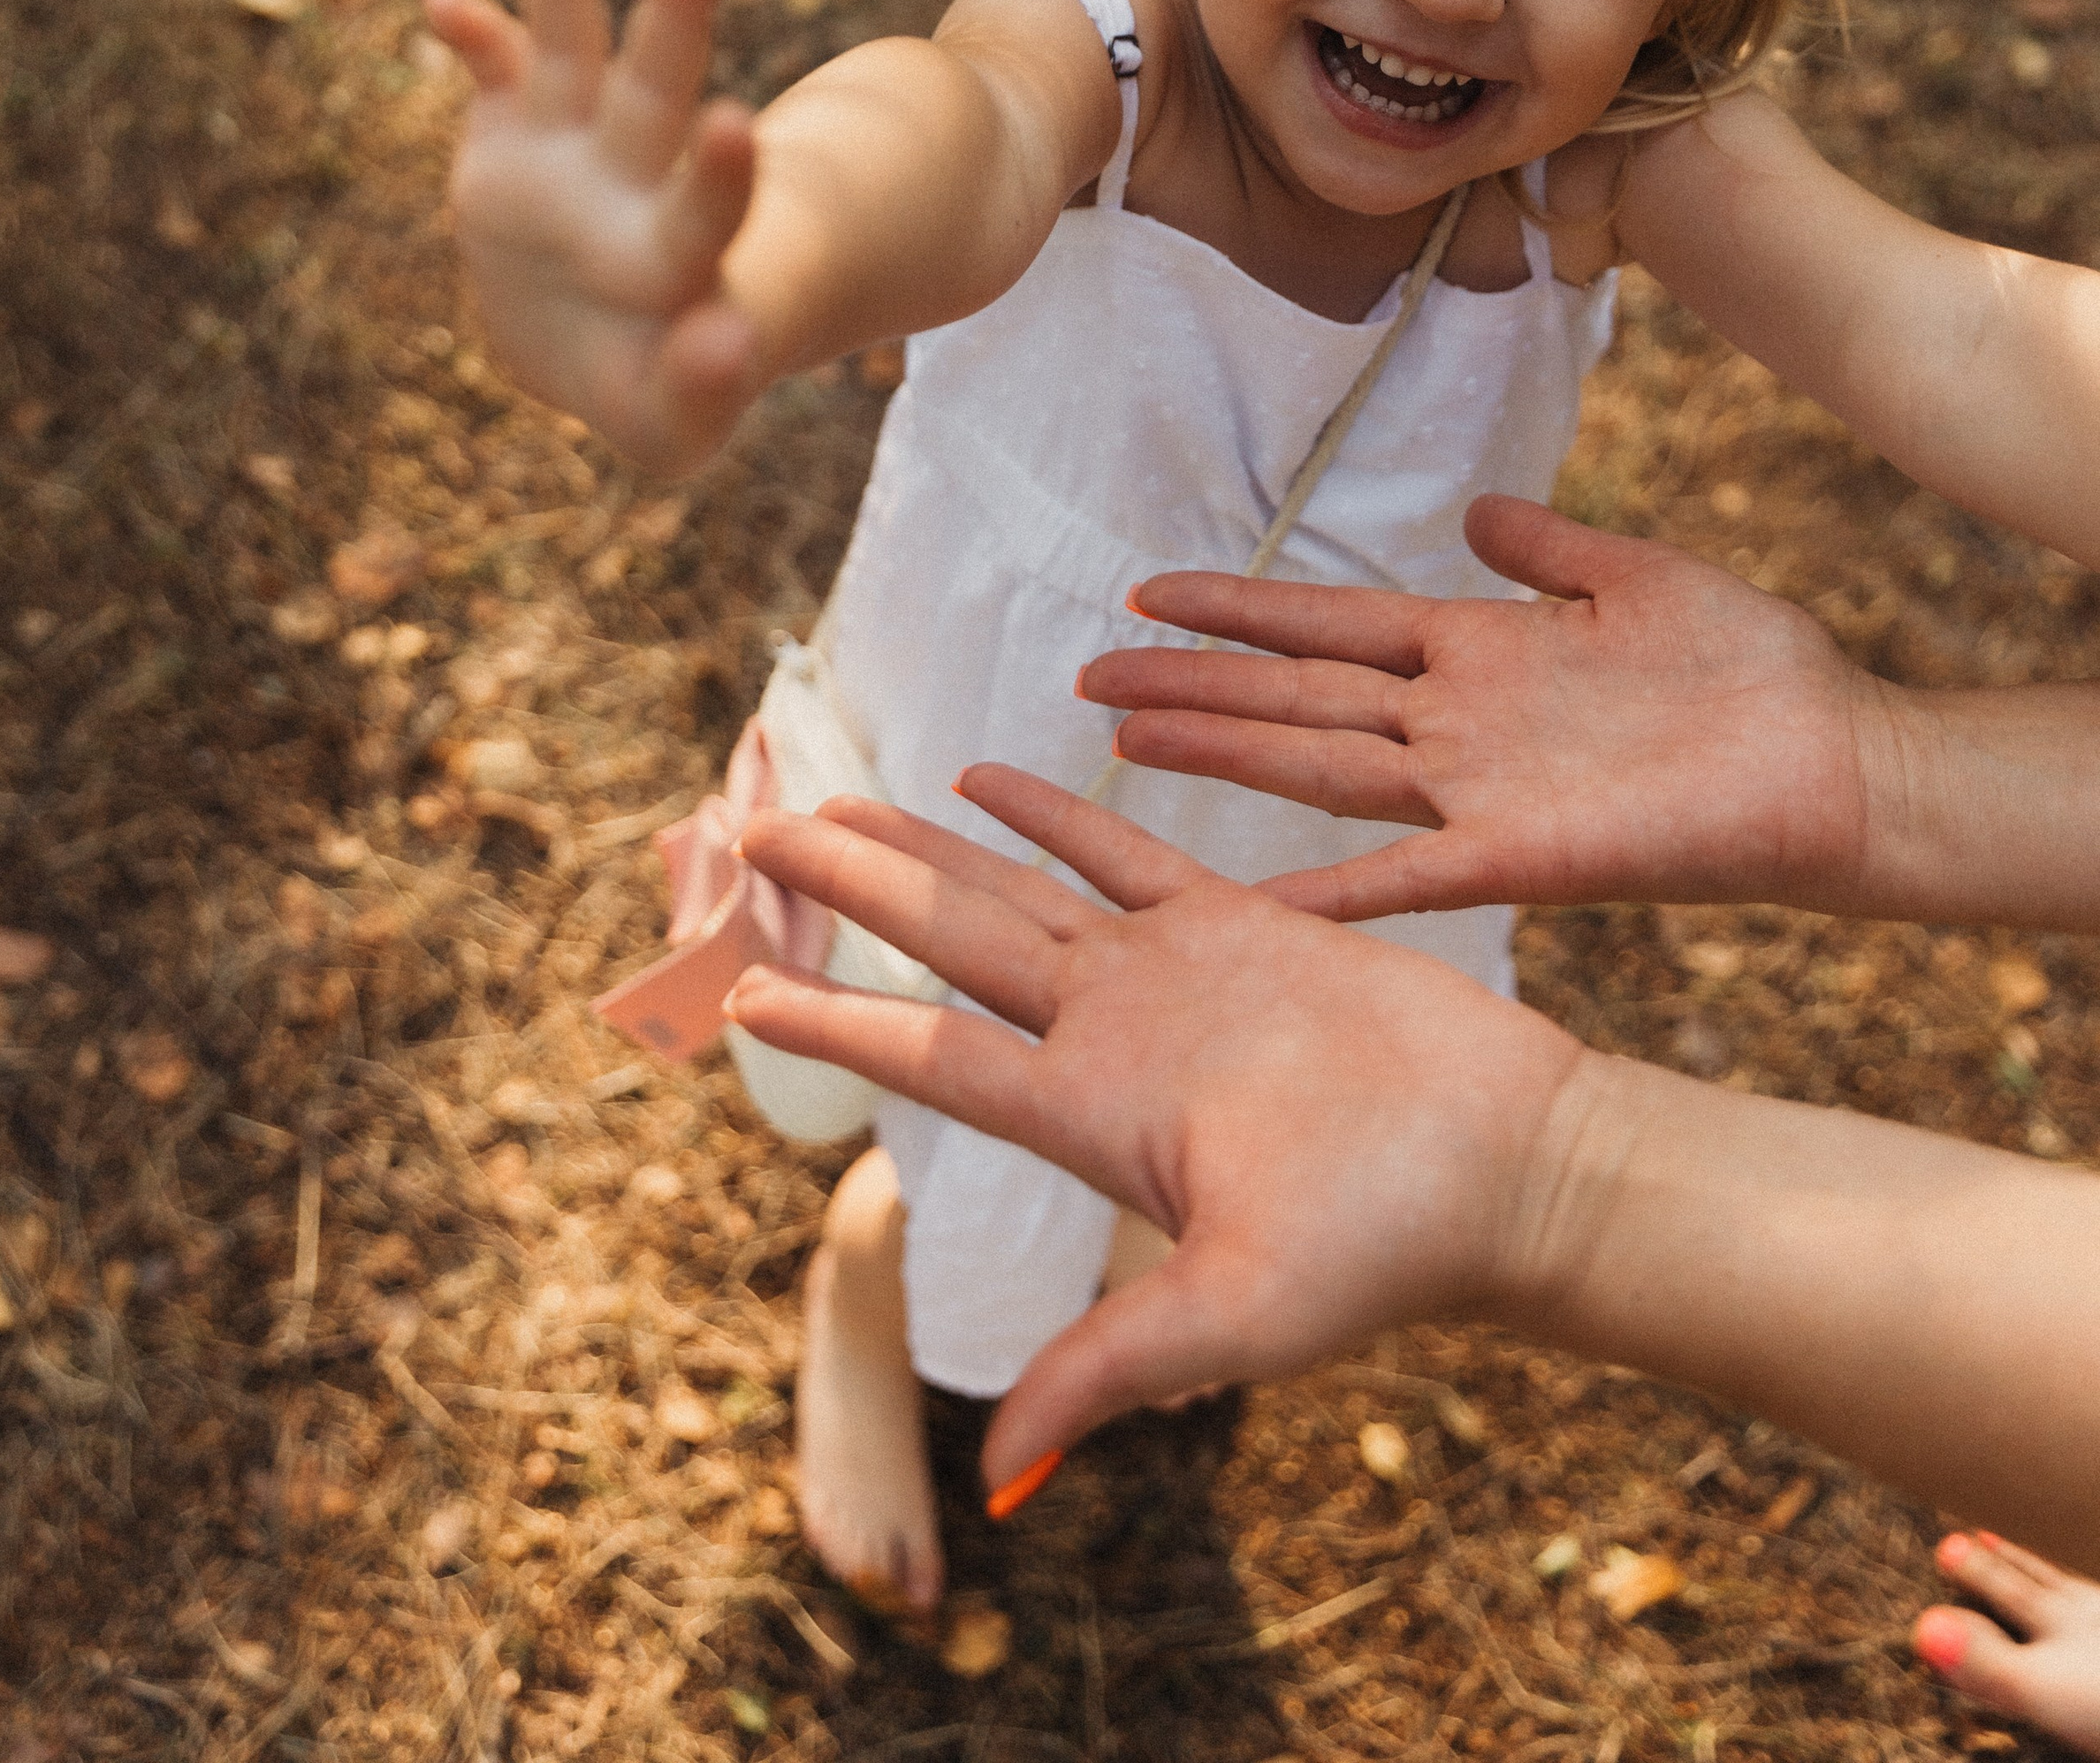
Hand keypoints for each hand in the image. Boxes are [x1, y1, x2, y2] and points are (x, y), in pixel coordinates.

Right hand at [423, 0, 760, 473]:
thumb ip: (703, 394)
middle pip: (656, 84)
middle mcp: (632, 176)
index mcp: (679, 253)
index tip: (731, 125)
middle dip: (678, 8)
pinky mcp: (511, 129)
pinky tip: (444, 4)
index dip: (716, 179)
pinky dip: (474, 32)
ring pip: (573, 40)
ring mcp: (573, 143)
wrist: (605, 349)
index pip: (704, 208)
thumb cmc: (656, 392)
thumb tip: (729, 338)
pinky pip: (496, 64)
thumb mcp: (676, 426)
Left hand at [728, 772, 1583, 1497]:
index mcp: (1092, 1112)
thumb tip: (1002, 1477)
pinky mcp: (1242, 926)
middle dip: (851, 891)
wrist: (1512, 1166)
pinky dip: (1058, 812)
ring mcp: (1171, 976)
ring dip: (927, 843)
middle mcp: (1111, 1037)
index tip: (742, 998)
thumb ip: (1111, 1373)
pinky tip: (991, 776)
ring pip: (1016, 889)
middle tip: (755, 836)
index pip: (930, 1057)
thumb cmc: (1387, 1245)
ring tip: (837, 802)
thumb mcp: (1234, 1320)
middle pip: (948, 943)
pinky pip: (1126, 849)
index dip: (835, 1024)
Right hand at [1081, 496, 1887, 922]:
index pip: (1329, 619)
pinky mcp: (1519, 853)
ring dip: (1224, 750)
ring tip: (1125, 736)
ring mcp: (1478, 789)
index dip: (1239, 605)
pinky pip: (1402, 876)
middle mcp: (1457, 721)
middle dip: (1192, 683)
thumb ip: (1549, 549)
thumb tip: (1476, 511)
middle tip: (1087, 676)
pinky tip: (1250, 896)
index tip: (1149, 588)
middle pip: (1295, 693)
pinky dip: (1326, 889)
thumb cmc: (1752, 668)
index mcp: (1478, 650)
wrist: (1836, 760)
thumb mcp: (1635, 575)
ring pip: (1319, 763)